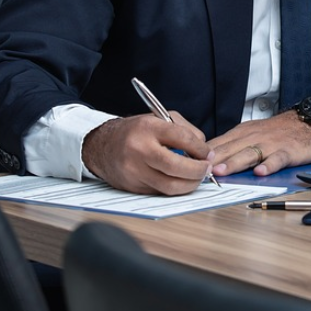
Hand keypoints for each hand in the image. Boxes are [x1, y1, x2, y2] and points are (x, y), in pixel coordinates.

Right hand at [82, 113, 214, 194]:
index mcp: (148, 128)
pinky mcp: (132, 187)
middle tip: (207, 169)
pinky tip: (180, 181)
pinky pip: (160, 192)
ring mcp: (134, 171)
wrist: (102, 146)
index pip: (182, 138)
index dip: (200, 149)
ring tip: (197, 178)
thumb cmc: (135, 132)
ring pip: (169, 185)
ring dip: (189, 184)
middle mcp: (139, 149)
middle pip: (176, 166)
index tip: (208, 154)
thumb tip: (204, 150)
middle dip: (197, 170)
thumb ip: (184, 130)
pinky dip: (174, 188)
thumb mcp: (159, 119)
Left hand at [208, 110, 310, 176]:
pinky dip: (269, 165)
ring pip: (249, 154)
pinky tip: (261, 172)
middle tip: (198, 170)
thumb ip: (230, 145)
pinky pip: (277, 158)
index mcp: (241, 134)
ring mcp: (269, 144)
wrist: (305, 122)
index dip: (203, 155)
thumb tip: (206, 159)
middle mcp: (253, 137)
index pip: (218, 144)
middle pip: (230, 149)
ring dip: (234, 163)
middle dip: (213, 160)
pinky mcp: (286, 151)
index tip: (188, 164)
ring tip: (221, 171)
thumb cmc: (275, 131)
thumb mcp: (250, 133)